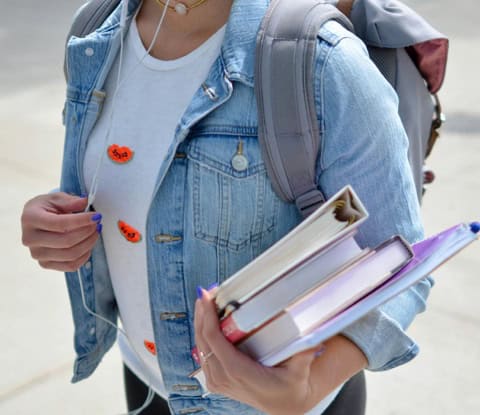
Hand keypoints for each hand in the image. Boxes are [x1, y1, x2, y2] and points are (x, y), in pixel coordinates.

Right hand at [21, 192, 101, 271]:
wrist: (37, 221)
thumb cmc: (47, 208)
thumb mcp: (56, 198)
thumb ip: (70, 201)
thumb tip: (84, 202)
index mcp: (30, 219)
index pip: (60, 223)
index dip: (82, 221)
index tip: (96, 216)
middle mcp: (30, 239)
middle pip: (67, 241)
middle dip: (88, 232)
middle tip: (97, 224)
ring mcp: (37, 254)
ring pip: (71, 255)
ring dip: (89, 243)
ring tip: (95, 232)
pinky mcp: (46, 264)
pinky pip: (71, 265)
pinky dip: (85, 255)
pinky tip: (88, 244)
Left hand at [194, 287, 322, 414]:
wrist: (285, 405)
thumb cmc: (291, 387)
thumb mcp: (299, 372)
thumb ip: (303, 354)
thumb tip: (312, 337)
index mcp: (239, 372)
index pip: (214, 340)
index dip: (207, 317)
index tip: (207, 298)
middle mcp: (224, 378)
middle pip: (203, 341)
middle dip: (202, 314)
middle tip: (205, 293)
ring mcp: (218, 381)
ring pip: (200, 347)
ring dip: (200, 323)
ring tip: (205, 302)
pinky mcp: (217, 381)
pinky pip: (203, 355)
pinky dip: (202, 336)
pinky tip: (206, 321)